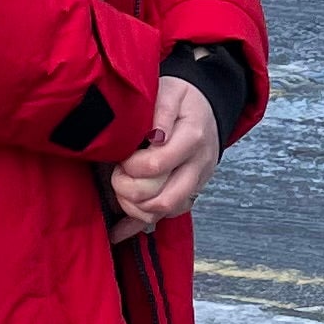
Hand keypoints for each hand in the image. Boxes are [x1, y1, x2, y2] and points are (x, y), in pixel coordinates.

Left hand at [111, 77, 220, 232]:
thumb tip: (155, 135)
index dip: (131, 167)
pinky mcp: (188, 195)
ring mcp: (195, 184)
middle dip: (129, 192)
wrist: (206, 109)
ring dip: (135, 209)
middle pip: (163, 199)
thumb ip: (162, 110)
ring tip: (120, 190)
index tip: (121, 156)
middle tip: (117, 174)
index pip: (157, 166)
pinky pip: (165, 219)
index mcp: (192, 138)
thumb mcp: (171, 91)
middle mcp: (197, 166)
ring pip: (165, 213)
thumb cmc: (183, 99)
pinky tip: (117, 231)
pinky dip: (138, 226)